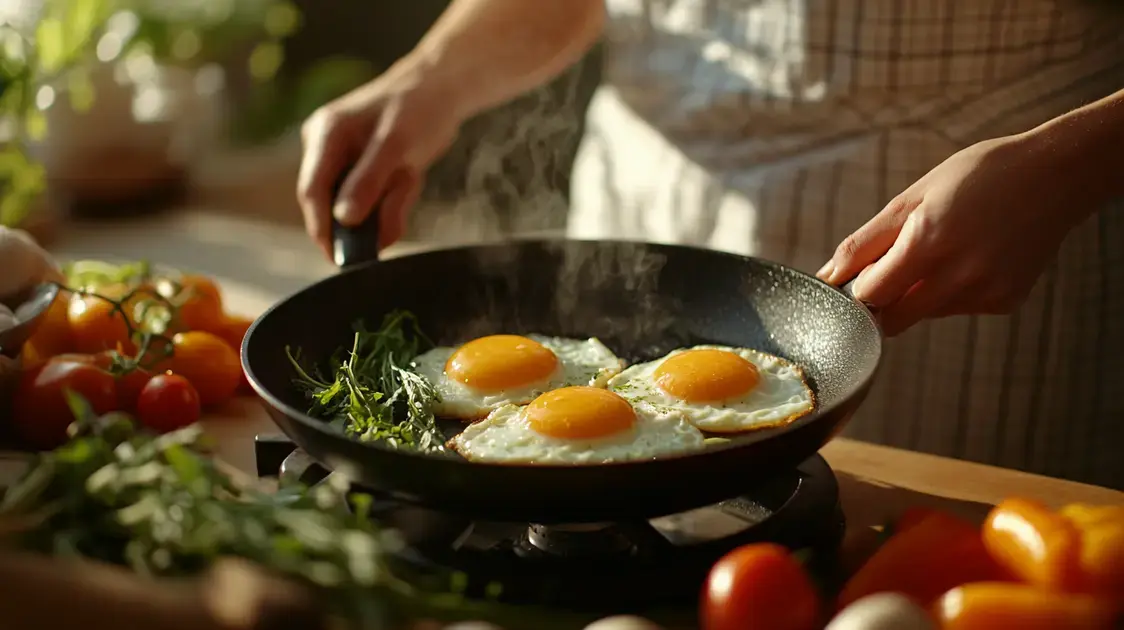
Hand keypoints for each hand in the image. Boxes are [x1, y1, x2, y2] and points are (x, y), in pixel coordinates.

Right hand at [296, 56, 465, 258]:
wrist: (443, 90)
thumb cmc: (417, 107)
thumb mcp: (396, 144)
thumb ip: (369, 181)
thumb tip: (344, 219)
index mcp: (325, 135)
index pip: (312, 191)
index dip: (322, 227)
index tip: (338, 258)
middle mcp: (327, 148)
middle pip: (332, 203)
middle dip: (364, 218)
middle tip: (389, 220)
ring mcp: (345, 161)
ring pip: (359, 206)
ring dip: (387, 204)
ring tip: (408, 177)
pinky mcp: (364, 171)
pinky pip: (376, 201)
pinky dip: (395, 200)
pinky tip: (409, 177)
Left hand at [816, 134, 1084, 335]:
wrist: (1056, 175)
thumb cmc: (978, 176)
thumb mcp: (913, 197)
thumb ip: (865, 242)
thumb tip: (828, 276)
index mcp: (929, 242)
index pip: (869, 297)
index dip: (855, 289)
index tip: (854, 276)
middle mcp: (960, 275)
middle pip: (893, 321)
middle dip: (880, 304)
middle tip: (889, 270)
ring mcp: (986, 292)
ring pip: (923, 315)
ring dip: (915, 295)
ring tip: (940, 251)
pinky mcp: (1004, 302)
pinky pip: (956, 309)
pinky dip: (948, 292)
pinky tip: (969, 258)